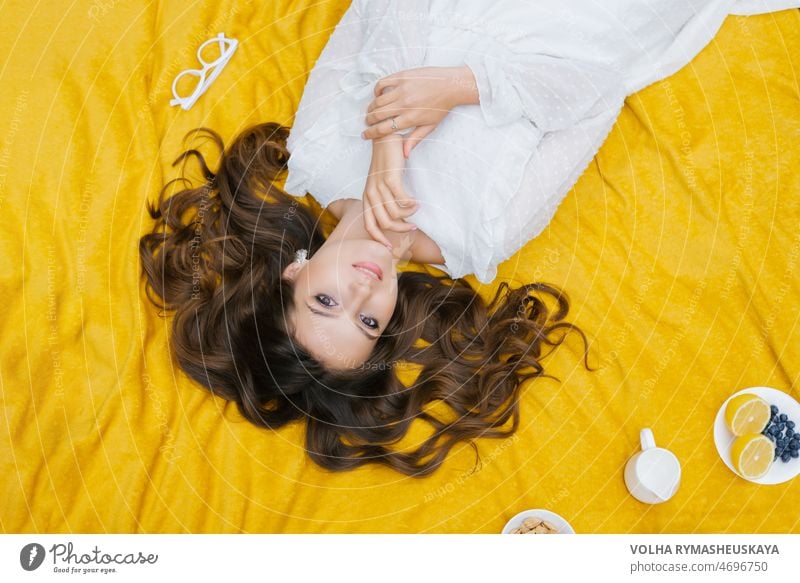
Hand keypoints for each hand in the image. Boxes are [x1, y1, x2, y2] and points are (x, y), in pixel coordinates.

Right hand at [361, 66, 476, 156]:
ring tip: (372, 110)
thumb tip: (404, 154)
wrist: (451, 85)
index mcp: (410, 118)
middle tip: (368, 122)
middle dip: (368, 120)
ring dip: (371, 107)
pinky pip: (382, 83)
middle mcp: (404, 104)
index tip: (365, 135)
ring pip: (377, 100)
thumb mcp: (430, 127)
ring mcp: (402, 89)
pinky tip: (379, 95)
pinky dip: (377, 91)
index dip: (371, 133)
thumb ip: (415, 139)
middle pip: (377, 115)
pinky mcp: (402, 76)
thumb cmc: (442, 107)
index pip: (383, 129)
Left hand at [362, 134, 419, 248]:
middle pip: (385, 223)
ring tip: (416, 207)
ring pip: (395, 213)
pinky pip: (402, 200)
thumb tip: (398, 219)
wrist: (386, 140)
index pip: (369, 225)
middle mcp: (370, 194)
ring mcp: (379, 187)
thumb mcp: (381, 185)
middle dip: (401, 228)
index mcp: (367, 198)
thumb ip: (386, 201)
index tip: (390, 247)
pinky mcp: (389, 179)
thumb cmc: (386, 164)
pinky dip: (410, 204)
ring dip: (409, 213)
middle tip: (413, 226)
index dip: (379, 239)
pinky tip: (415, 201)